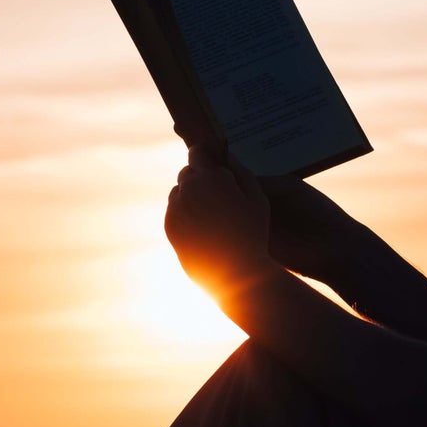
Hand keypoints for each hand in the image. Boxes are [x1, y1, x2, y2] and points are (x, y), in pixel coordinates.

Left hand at [165, 147, 271, 298]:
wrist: (234, 273)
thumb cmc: (252, 233)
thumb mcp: (257, 198)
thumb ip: (242, 172)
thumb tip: (228, 157)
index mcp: (209, 179)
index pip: (197, 153)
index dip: (206, 155)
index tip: (213, 162)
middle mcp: (187, 190)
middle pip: (187, 172)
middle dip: (200, 177)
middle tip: (219, 193)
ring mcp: (175, 209)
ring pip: (179, 191)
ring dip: (191, 195)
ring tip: (212, 213)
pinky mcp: (169, 227)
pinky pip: (174, 210)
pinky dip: (185, 212)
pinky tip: (203, 226)